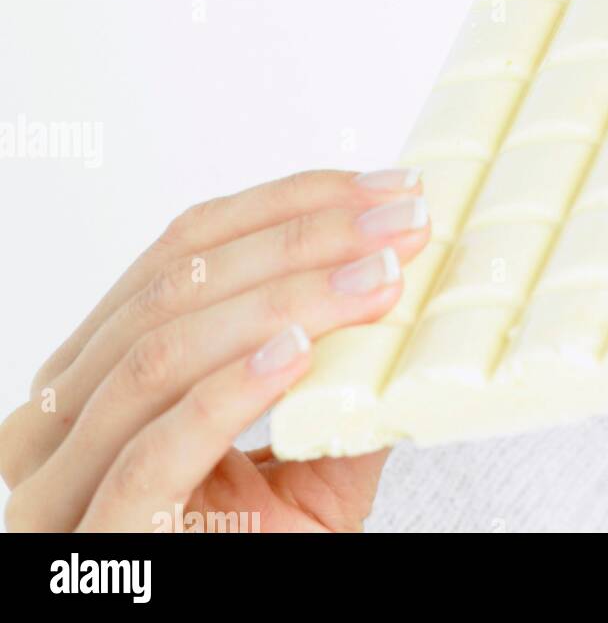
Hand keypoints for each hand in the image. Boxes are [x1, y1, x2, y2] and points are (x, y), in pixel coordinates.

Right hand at [0, 167, 429, 531]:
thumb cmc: (256, 552)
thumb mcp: (311, 449)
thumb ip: (344, 372)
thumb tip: (411, 276)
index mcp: (100, 371)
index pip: (184, 246)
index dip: (290, 204)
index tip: (384, 191)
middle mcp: (60, 419)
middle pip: (176, 283)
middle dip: (302, 239)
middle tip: (400, 227)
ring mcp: (65, 484)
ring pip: (162, 350)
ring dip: (287, 298)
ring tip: (376, 281)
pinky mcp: (100, 541)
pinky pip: (153, 450)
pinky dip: (228, 389)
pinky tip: (299, 352)